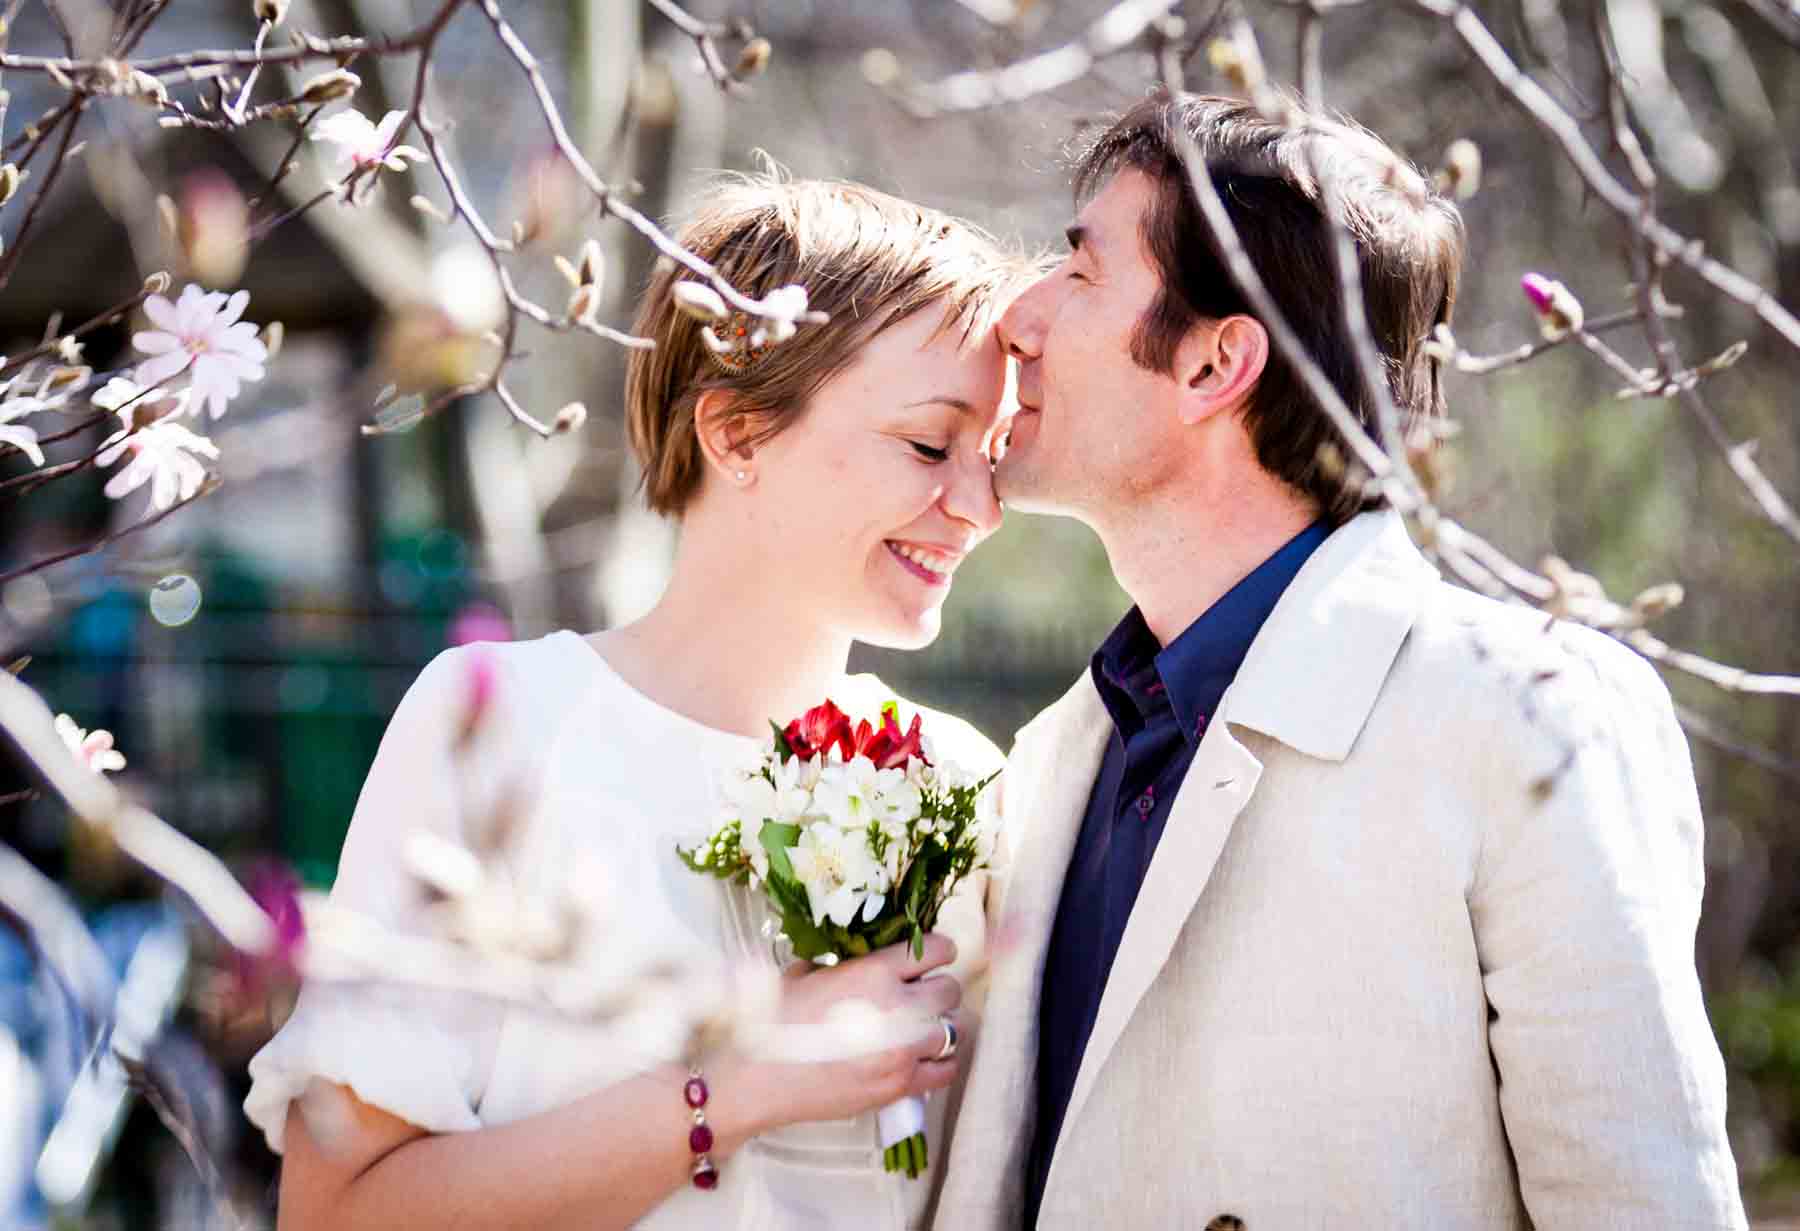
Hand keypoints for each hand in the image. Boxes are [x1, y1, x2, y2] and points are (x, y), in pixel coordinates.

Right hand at [732, 935, 964, 1130]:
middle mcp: (897, 1007)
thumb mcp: (806, 973)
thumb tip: (864, 955)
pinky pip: (947, 1070)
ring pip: (953, 1029)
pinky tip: (924, 1057)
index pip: (936, 949)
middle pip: (950, 989)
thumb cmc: (774, 1020)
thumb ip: (844, 963)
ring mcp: (902, 1050)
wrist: (759, 1078)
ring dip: (937, 1025)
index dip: (936, 951)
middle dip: (936, 989)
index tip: (928, 958)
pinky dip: (941, 1061)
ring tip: (918, 1028)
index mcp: (874, 971)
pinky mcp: (900, 1085)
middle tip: (919, 995)